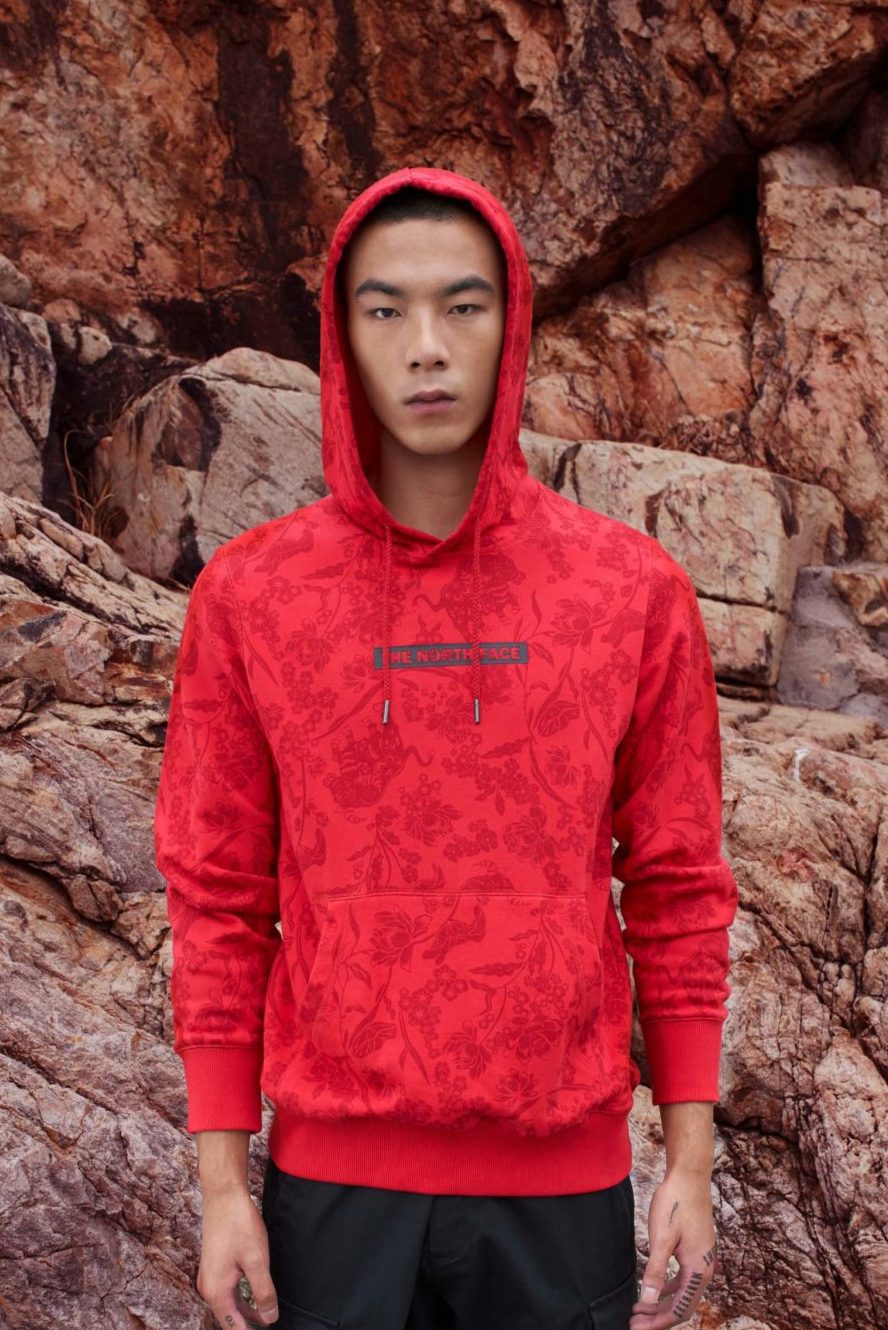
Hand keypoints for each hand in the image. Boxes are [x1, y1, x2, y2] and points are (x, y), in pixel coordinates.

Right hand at [196, 1182, 279, 1328]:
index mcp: (216, 1291)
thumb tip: (269, 1318)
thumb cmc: (239, 1224)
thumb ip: (263, 1292)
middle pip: (229, 1318)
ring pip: (229, 1304)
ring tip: (266, 1317)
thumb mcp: (257, 1260)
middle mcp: (208, 1287)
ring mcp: (209, 1275)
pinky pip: (227, 1291)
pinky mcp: (214, 1265)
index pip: (233, 1327)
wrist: (223, 1194)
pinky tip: (255, 1295)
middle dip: (248, 1325)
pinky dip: (241, 1298)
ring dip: (246, 1312)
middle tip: (269, 1324)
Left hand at [629, 1168, 719, 1327]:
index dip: (658, 1323)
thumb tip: (647, 1300)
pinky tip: (653, 1289)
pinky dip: (668, 1288)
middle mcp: (705, 1269)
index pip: (680, 1310)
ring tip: (639, 1310)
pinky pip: (683, 1279)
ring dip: (661, 1303)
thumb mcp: (661, 1238)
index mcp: (699, 1270)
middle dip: (658, 1317)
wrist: (690, 1176)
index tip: (637, 1328)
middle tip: (634, 1323)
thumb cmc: (675, 1203)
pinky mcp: (696, 1251)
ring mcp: (702, 1260)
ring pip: (682, 1293)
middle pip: (683, 1305)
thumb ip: (655, 1270)